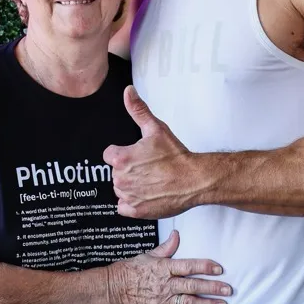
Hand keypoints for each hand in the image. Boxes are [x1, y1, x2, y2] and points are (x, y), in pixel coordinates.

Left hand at [104, 86, 195, 218]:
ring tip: (150, 181)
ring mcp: (128, 196)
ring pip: (120, 189)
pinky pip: (124, 207)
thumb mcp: (156, 128)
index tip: (137, 156)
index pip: (109, 155)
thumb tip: (128, 92)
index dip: (123, 154)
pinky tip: (147, 195)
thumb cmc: (176, 156)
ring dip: (131, 186)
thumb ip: (138, 109)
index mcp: (121, 158)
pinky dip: (133, 203)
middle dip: (128, 170)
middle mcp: (120, 179)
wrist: (194, 179)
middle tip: (148, 168)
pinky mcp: (136, 211)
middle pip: (115, 173)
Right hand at [109, 230, 230, 303]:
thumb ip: (166, 248)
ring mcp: (163, 300)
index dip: (204, 267)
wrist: (115, 289)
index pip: (188, 266)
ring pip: (189, 303)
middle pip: (193, 286)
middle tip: (228, 289)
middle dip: (212, 287)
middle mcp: (165, 284)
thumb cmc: (131, 270)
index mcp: (164, 268)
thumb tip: (177, 234)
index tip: (219, 268)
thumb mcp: (148, 255)